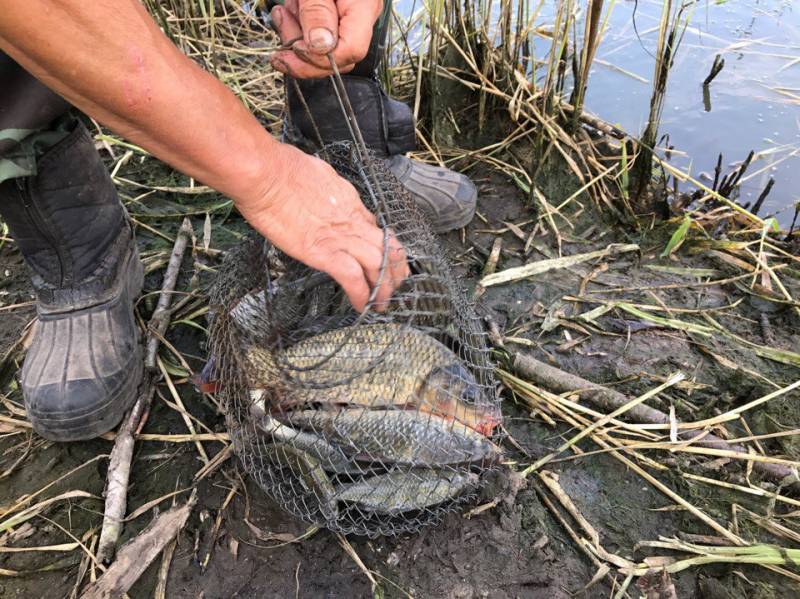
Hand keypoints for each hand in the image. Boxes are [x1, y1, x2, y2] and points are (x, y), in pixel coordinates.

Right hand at [240, 143, 408, 311]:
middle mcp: (352, 220)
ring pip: (378, 265)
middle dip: (395, 271)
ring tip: (381, 303)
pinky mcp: (324, 252)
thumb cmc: (281, 167)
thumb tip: (324, 192)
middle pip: (387, 248)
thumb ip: (327, 188)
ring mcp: (340, 237)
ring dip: (383, 288)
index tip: (384, 259)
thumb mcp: (317, 172)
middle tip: (395, 287)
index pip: (375, 228)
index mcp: (350, 201)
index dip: (383, 247)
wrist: (266, 174)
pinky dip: (361, 295)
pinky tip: (362, 306)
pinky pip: (352, 278)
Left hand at [270, 0, 382, 78]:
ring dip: (295, 36)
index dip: (320, 59)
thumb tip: (321, 48)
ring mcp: (349, 18)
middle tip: (281, 37)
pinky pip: (317, 36)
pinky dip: (297, 27)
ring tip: (283, 13)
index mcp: (363, 7)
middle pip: (337, 57)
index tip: (294, 50)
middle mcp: (360, 17)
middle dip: (303, 53)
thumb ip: (317, 13)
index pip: (351, 51)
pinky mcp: (334, 17)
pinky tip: (288, 12)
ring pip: (323, 49)